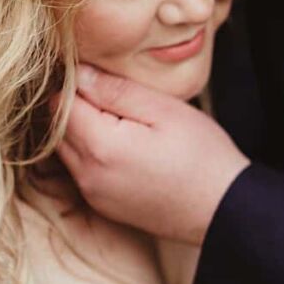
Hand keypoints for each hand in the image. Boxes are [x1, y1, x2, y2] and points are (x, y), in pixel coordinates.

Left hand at [57, 65, 248, 245]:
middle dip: (79, 108)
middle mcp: (87, 175)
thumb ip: (116, 90)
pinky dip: (97, 155)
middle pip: (59, 129)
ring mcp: (94, 195)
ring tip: (129, 124)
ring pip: (69, 150)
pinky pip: (85, 172)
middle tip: (119, 98)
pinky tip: (131, 149)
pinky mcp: (105, 206)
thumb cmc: (204, 157)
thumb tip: (79, 73)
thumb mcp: (165, 110)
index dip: (79, 84)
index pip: (61, 103)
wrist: (225, 211)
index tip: (106, 78)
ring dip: (86, 132)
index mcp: (100, 147)